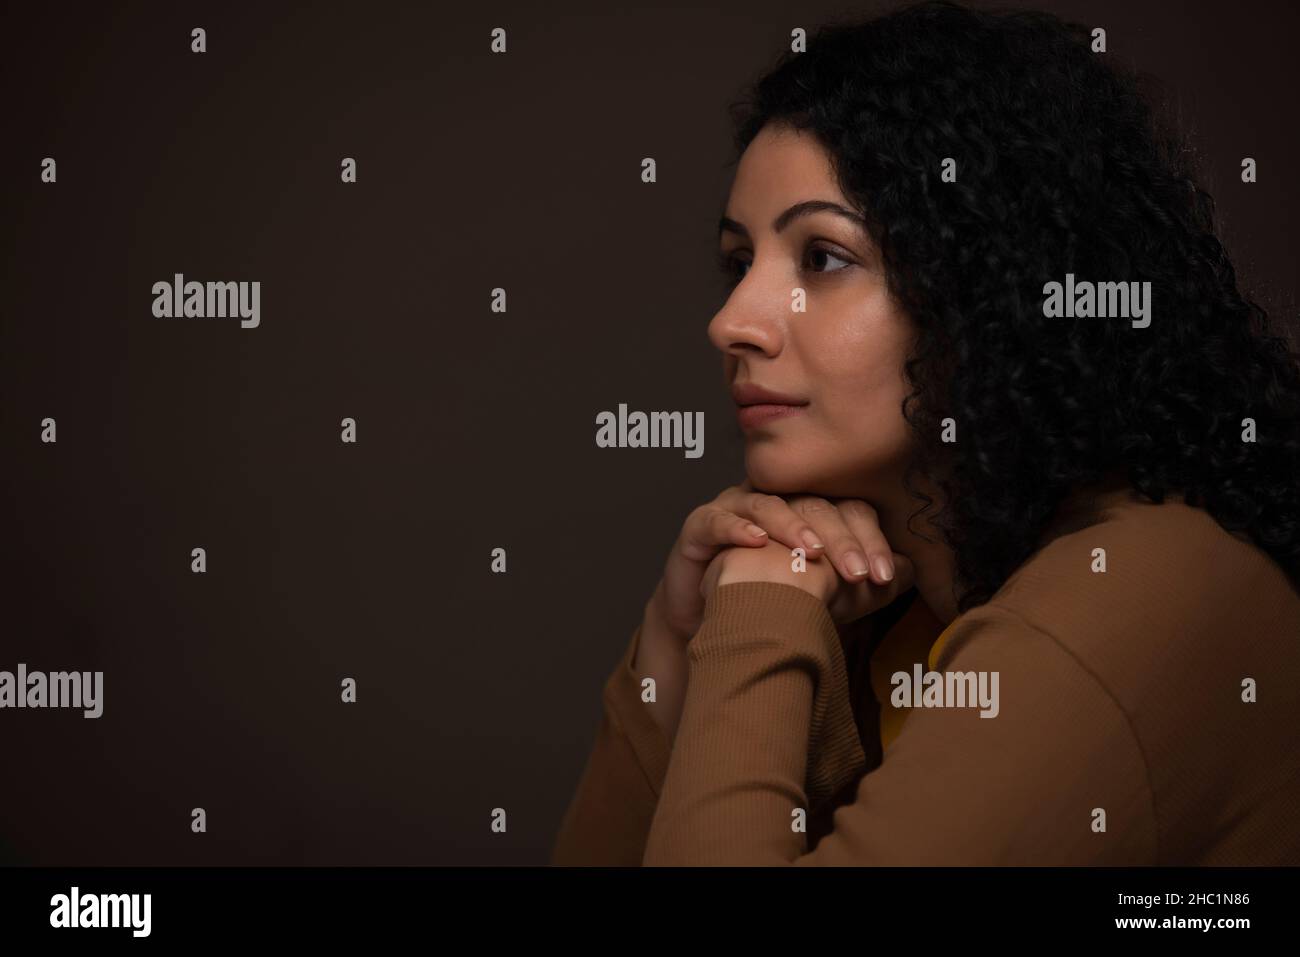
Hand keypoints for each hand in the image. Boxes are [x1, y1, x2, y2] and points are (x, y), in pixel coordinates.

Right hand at [699, 498, 915, 625]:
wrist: (714, 622)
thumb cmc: (773, 600)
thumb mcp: (829, 596)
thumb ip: (867, 583)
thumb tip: (911, 569)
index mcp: (808, 508)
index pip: (846, 509)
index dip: (867, 538)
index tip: (883, 575)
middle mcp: (774, 500)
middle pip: (812, 504)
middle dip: (838, 539)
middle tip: (857, 573)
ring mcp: (734, 508)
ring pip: (766, 505)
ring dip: (792, 526)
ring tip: (812, 551)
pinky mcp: (699, 525)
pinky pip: (717, 518)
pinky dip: (737, 528)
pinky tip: (757, 543)